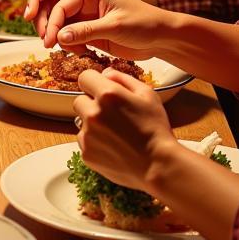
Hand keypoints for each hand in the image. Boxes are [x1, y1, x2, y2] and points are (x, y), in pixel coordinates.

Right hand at [24, 0, 164, 60]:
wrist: (161, 38)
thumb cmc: (144, 24)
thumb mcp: (115, 26)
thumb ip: (86, 31)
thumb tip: (58, 37)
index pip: (58, 0)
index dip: (51, 20)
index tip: (49, 40)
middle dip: (42, 20)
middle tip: (45, 41)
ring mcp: (82, 12)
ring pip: (53, 16)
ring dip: (52, 32)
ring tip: (60, 48)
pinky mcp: (85, 27)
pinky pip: (64, 32)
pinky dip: (65, 42)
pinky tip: (78, 51)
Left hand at [72, 67, 178, 193]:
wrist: (159, 166)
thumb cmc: (156, 128)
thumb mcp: (148, 95)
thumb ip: (123, 78)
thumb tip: (105, 74)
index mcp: (107, 95)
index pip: (84, 77)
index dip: (94, 83)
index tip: (101, 91)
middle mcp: (92, 113)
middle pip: (80, 100)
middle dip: (92, 104)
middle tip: (113, 115)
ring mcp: (87, 135)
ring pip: (81, 122)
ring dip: (93, 124)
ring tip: (116, 133)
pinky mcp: (86, 153)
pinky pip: (84, 141)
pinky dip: (95, 142)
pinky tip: (114, 146)